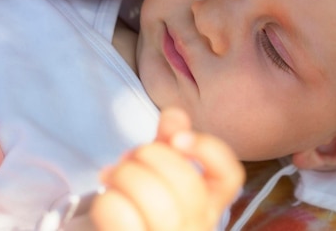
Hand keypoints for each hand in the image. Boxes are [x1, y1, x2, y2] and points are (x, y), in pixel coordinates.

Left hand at [89, 108, 244, 230]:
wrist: (105, 230)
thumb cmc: (136, 204)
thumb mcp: (155, 168)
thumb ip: (167, 141)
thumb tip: (174, 115)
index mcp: (207, 205)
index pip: (230, 176)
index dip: (208, 150)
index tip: (178, 138)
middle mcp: (196, 227)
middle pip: (188, 182)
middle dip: (150, 155)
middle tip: (129, 156)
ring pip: (158, 202)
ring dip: (126, 176)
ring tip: (112, 175)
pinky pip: (125, 218)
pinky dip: (111, 199)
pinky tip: (107, 197)